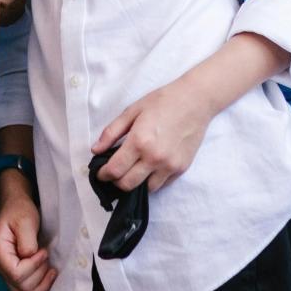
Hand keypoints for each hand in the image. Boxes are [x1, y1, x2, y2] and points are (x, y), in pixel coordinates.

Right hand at [0, 178, 54, 290]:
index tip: (43, 250)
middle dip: (39, 274)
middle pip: (21, 286)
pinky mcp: (12, 273)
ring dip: (41, 284)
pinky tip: (48, 275)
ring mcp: (4, 271)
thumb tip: (30, 257)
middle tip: (46, 256)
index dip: (34, 265)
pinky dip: (39, 287)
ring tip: (50, 269)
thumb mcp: (26, 220)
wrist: (15, 206)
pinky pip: (25, 290)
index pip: (16, 273)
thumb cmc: (19, 211)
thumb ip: (27, 241)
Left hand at [93, 75, 217, 193]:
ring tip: (132, 171)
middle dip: (116, 182)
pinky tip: (149, 168)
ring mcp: (169, 165)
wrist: (195, 101)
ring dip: (135, 183)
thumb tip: (95, 150)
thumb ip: (111, 132)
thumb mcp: (132, 111)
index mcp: (139, 141)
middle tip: (114, 173)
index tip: (101, 173)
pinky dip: (152, 180)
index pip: (115, 170)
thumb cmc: (162, 102)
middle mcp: (154, 157)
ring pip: (145, 189)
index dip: (103, 175)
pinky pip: (162, 184)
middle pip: (127, 185)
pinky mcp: (181, 168)